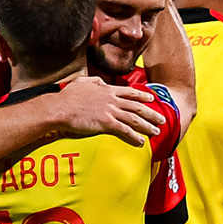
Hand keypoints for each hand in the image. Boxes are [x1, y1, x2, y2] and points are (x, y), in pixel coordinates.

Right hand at [49, 77, 166, 143]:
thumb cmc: (67, 97)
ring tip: (156, 132)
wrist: (60, 108)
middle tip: (162, 119)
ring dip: (147, 126)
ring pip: (134, 119)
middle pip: (137, 106)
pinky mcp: (106, 123)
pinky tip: (141, 142)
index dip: (142, 96)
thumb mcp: (81, 83)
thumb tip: (100, 81)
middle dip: (151, 113)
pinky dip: (134, 136)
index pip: (129, 92)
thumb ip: (93, 81)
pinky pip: (125, 130)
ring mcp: (110, 111)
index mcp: (107, 90)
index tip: (151, 99)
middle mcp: (112, 99)